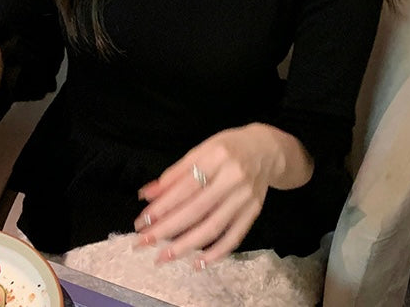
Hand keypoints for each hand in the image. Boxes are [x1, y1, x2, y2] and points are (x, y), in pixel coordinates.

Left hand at [134, 123, 312, 266]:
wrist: (267, 149)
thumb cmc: (228, 147)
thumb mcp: (202, 150)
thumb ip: (175, 173)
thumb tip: (147, 195)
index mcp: (217, 156)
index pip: (186, 186)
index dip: (163, 206)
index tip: (142, 221)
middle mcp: (233, 177)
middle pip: (197, 209)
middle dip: (167, 228)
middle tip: (143, 242)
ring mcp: (245, 197)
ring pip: (213, 226)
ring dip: (186, 245)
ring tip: (163, 257)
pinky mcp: (254, 211)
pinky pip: (234, 237)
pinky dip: (216, 253)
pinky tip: (197, 262)